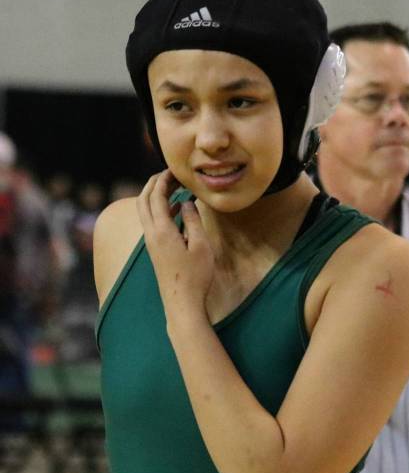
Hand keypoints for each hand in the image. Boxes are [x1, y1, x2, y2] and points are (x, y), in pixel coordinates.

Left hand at [136, 170, 213, 323]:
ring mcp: (151, 242)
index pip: (157, 197)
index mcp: (162, 230)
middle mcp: (151, 233)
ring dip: (156, 196)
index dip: (163, 180)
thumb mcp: (201, 245)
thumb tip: (188, 202)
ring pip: (145, 211)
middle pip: (143, 200)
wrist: (182, 302)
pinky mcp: (155, 249)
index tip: (174, 170)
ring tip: (174, 187)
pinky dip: (161, 209)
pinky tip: (178, 209)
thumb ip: (193, 221)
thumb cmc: (195, 275)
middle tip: (168, 174)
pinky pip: (153, 221)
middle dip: (153, 184)